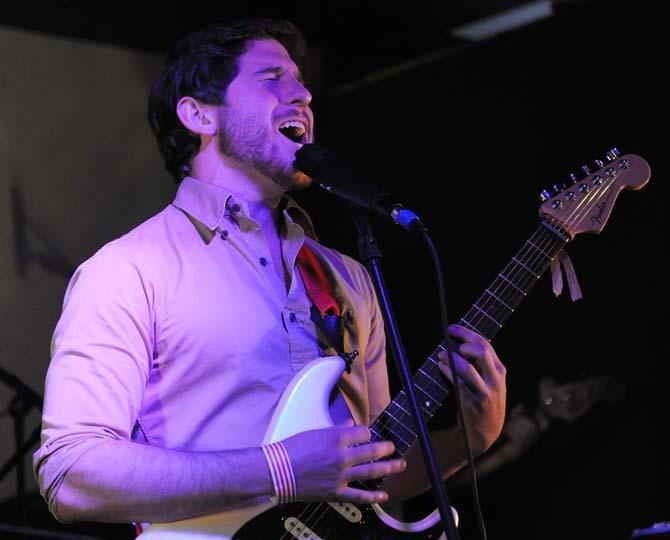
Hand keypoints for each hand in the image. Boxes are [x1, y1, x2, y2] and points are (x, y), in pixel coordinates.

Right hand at [281, 423, 405, 503]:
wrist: (277, 471)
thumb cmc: (292, 449)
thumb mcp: (314, 432)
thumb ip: (336, 429)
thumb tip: (349, 425)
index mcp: (336, 438)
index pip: (363, 432)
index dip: (366, 433)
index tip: (367, 435)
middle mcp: (342, 456)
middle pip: (372, 451)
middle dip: (386, 448)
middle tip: (393, 447)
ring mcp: (341, 476)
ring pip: (371, 472)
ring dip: (388, 468)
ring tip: (399, 465)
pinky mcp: (336, 492)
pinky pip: (359, 496)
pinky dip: (373, 497)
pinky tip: (383, 496)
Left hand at [438, 324, 506, 455]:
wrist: (485, 432)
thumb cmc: (484, 401)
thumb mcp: (490, 381)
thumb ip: (481, 364)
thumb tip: (460, 342)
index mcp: (499, 370)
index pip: (485, 344)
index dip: (467, 333)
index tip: (451, 328)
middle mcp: (496, 379)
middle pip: (481, 352)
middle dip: (463, 341)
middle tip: (449, 341)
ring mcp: (486, 392)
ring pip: (468, 368)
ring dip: (452, 358)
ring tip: (441, 354)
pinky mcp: (474, 403)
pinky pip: (459, 384)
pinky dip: (448, 372)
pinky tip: (441, 367)